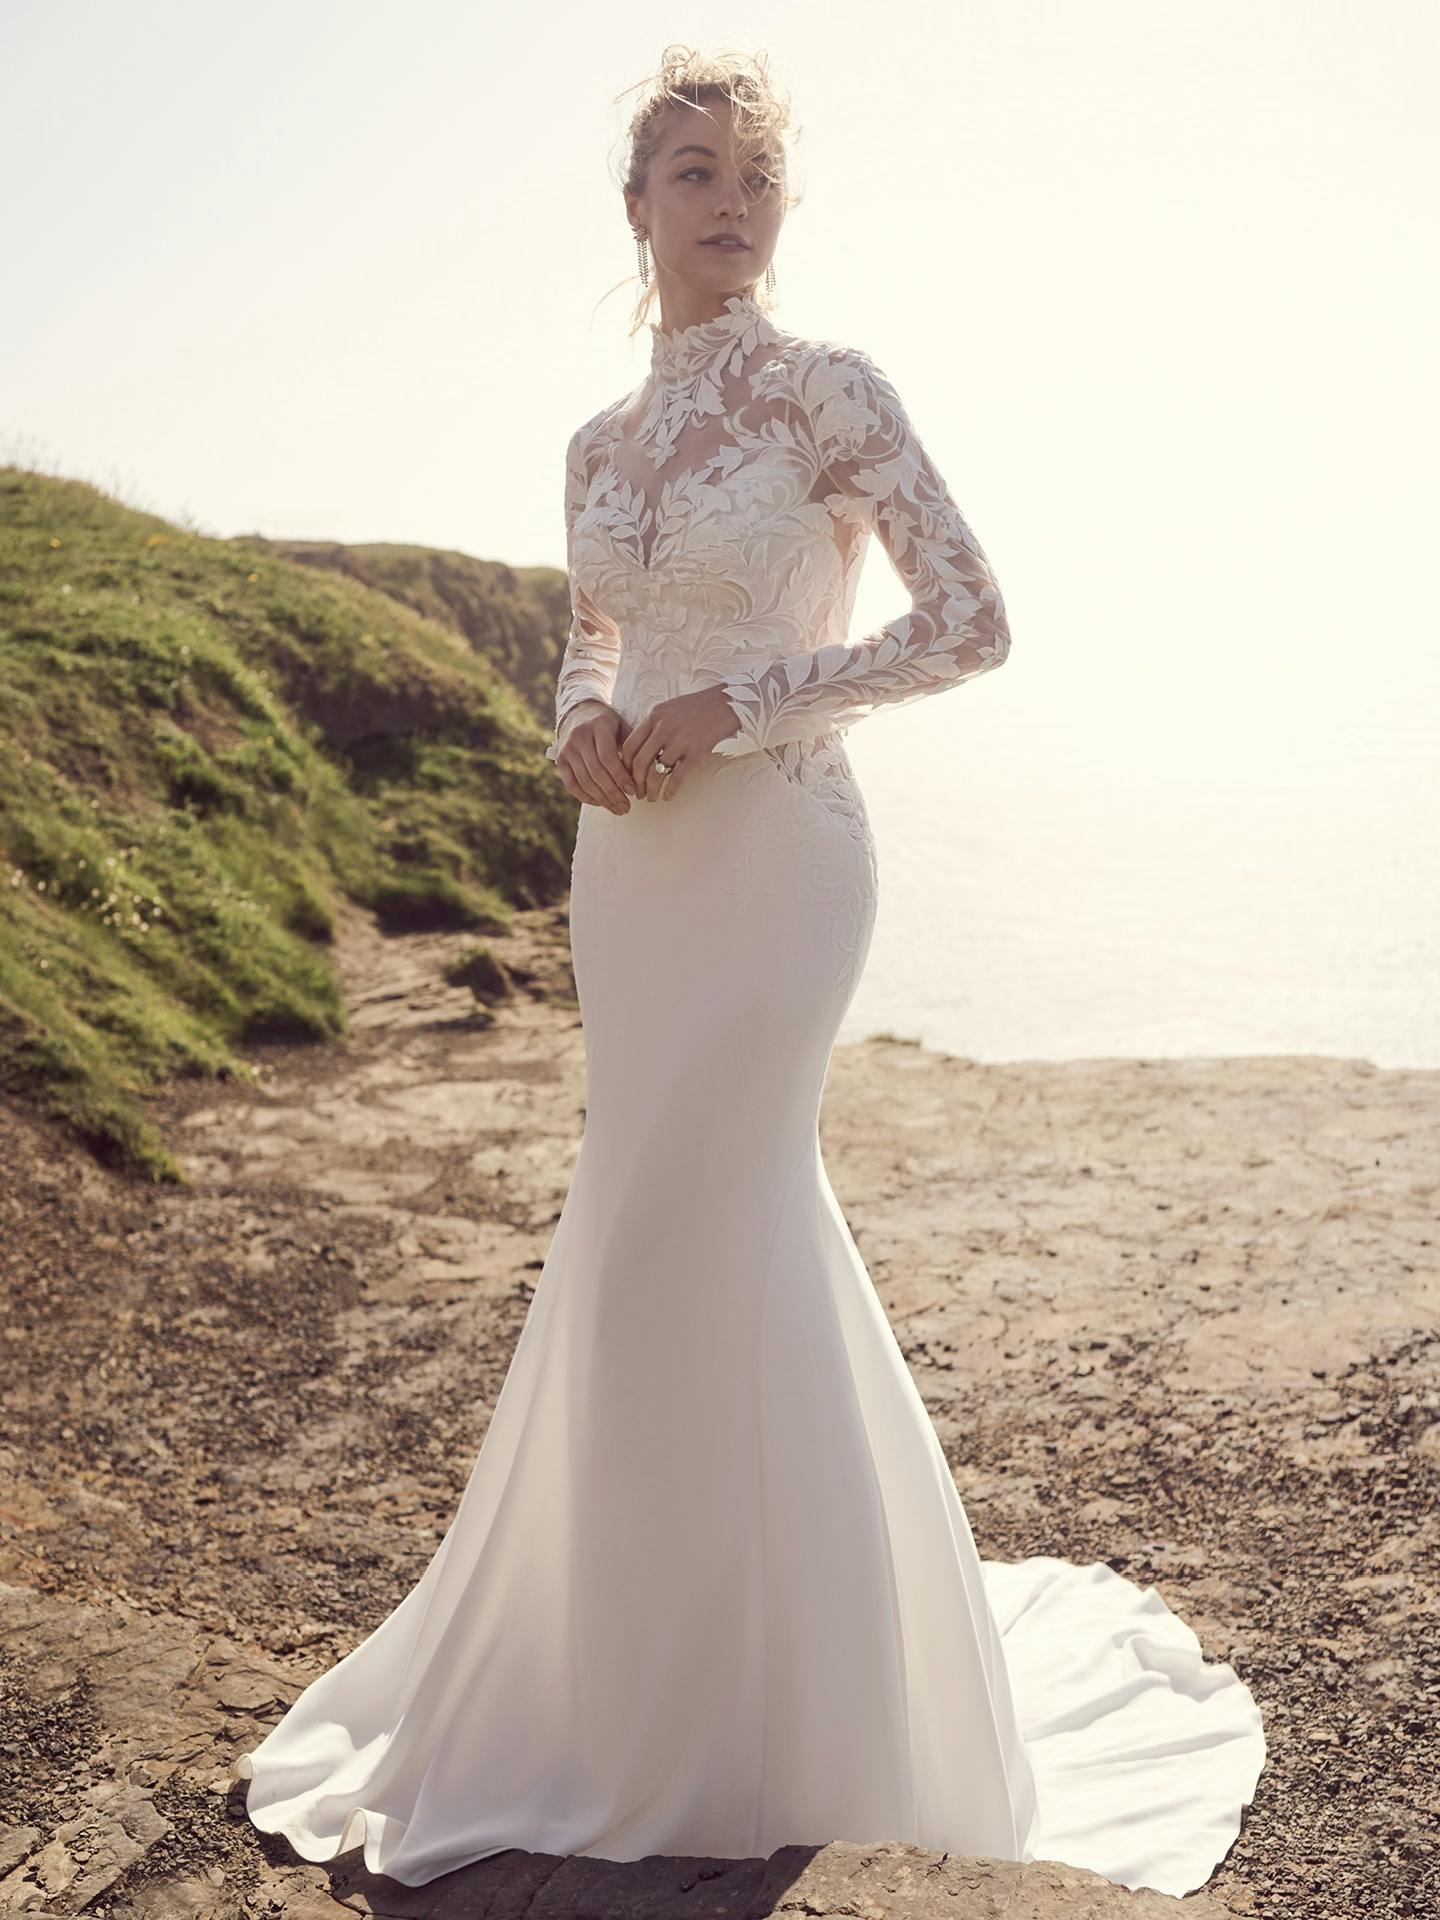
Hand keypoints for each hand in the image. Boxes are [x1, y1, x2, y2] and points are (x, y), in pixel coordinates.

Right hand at [552, 704, 636, 814]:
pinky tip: (600, 804)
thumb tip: (646, 773)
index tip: (633, 791)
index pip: (608, 757)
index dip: (620, 777)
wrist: (578, 714)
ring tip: (617, 809)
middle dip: (613, 793)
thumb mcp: (622, 726)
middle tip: (626, 807)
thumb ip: (632, 746)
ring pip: (584, 781)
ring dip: (602, 799)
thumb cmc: (607, 724)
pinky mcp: (560, 760)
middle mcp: (579, 737)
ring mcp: (567, 749)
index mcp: (598, 726)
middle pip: (596, 772)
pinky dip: (586, 797)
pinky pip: (571, 784)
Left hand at [618, 686, 741, 801]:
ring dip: (651, 790)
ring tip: (652, 798)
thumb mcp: (668, 709)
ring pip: (656, 773)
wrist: (725, 704)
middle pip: (640, 763)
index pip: (629, 746)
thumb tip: (638, 750)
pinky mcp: (697, 752)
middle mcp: (663, 729)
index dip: (625, 766)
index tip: (627, 776)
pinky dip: (670, 790)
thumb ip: (652, 726)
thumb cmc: (696, 708)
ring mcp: (680, 741)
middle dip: (636, 783)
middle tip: (638, 793)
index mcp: (653, 717)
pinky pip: (677, 778)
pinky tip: (668, 796)